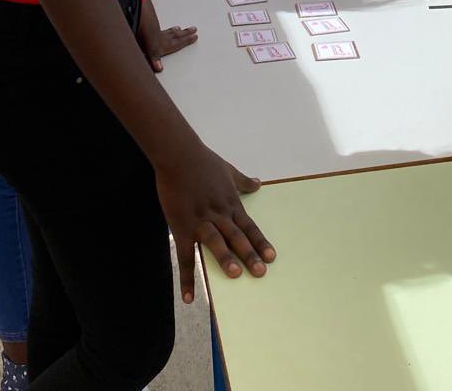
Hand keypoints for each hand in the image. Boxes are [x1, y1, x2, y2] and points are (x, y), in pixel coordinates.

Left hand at [145, 24, 197, 72]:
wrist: (141, 26)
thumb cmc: (147, 41)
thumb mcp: (152, 54)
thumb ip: (155, 62)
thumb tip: (159, 69)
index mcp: (167, 45)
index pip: (180, 42)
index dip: (187, 40)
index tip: (195, 36)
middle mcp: (165, 38)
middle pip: (178, 35)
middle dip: (186, 33)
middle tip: (193, 28)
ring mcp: (159, 33)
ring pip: (170, 31)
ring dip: (176, 30)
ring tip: (180, 28)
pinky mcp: (152, 29)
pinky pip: (162, 29)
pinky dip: (165, 29)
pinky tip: (164, 28)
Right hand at [156, 146, 274, 299]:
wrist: (179, 156)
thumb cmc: (203, 162)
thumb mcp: (228, 170)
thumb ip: (243, 181)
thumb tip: (258, 183)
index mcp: (231, 203)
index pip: (249, 226)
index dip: (260, 242)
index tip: (272, 256)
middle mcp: (219, 214)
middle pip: (237, 237)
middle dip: (249, 255)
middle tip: (261, 272)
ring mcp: (200, 221)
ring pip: (216, 243)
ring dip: (225, 258)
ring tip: (235, 274)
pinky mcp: (182, 227)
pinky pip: (185, 256)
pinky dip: (188, 277)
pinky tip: (190, 297)